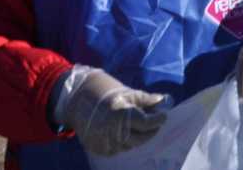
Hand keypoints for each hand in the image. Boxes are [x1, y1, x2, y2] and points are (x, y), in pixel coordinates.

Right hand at [53, 66, 168, 157]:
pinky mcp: (98, 148)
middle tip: (155, 124)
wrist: (78, 99)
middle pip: (141, 139)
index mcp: (122, 114)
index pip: (148, 124)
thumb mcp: (128, 93)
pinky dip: (123, 143)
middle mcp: (113, 131)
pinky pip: (116, 150)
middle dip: (150, 131)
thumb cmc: (106, 93)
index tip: (163, 116)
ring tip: (139, 128)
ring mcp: (104, 142)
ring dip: (137, 138)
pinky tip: (123, 133)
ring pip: (129, 146)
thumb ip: (147, 100)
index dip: (158, 120)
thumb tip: (164, 102)